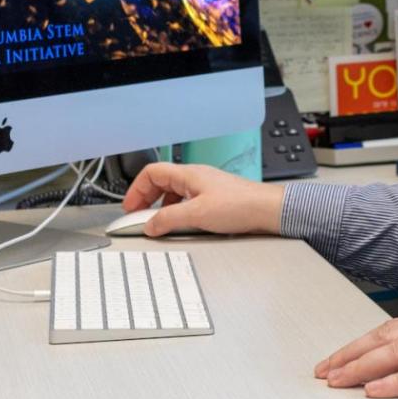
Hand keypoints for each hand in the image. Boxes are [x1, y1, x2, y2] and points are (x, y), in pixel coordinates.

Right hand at [120, 162, 283, 236]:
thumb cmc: (240, 205)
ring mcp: (205, 188)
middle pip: (161, 182)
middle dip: (146, 199)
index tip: (129, 208)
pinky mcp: (214, 200)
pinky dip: (177, 212)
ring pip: (174, 193)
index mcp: (188, 174)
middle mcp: (196, 178)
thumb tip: (149, 225)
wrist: (267, 210)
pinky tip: (180, 225)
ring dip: (161, 207)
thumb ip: (169, 219)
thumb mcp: (197, 214)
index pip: (152, 173)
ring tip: (158, 223)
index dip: (136, 190)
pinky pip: (187, 202)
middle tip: (139, 217)